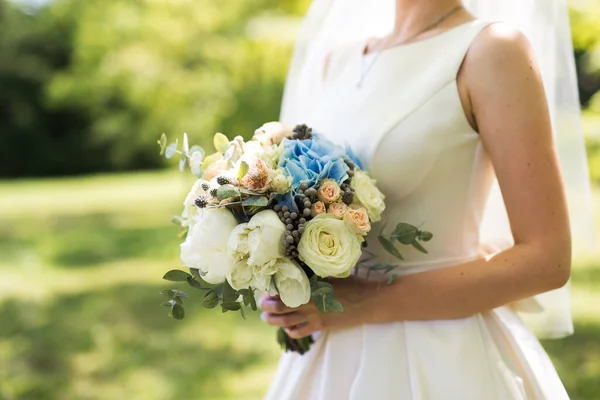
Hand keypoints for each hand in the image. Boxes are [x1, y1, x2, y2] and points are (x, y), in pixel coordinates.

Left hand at [260, 276, 375, 338]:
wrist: (368, 301)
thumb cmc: (352, 283)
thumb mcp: (331, 274)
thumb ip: (314, 276)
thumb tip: (298, 271)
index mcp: (310, 287)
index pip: (284, 290)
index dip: (272, 291)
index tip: (267, 289)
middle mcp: (309, 302)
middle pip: (280, 307)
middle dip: (267, 306)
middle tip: (262, 305)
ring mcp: (314, 316)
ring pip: (286, 321)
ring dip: (274, 320)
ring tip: (267, 318)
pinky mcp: (321, 326)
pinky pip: (300, 332)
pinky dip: (291, 331)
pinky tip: (288, 329)